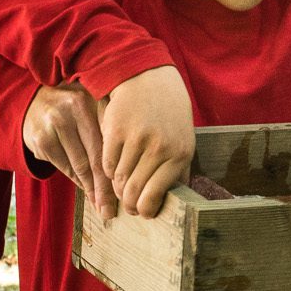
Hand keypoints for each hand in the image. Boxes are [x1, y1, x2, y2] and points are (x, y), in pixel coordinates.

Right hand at [23, 82, 115, 218]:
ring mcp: (55, 123)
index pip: (108, 141)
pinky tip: (85, 190)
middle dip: (104, 187)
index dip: (117, 168)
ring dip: (91, 189)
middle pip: (95, 156)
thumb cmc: (70, 109)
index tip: (126, 189)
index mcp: (92, 101)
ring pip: (79, 165)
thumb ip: (107, 126)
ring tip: (100, 207)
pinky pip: (64, 166)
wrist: (30, 101)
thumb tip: (128, 168)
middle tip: (111, 209)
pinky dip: (76, 180)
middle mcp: (73, 108)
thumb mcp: (89, 107)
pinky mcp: (41, 139)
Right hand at [99, 65, 193, 217]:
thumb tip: (171, 203)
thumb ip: (178, 171)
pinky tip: (114, 166)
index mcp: (179, 155)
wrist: (149, 78)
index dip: (144, 210)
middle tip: (127, 206)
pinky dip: (108, 170)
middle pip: (134, 192)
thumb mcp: (183, 140)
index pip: (154, 197)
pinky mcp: (116, 130)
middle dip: (128, 204)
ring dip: (117, 186)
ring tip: (121, 185)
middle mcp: (160, 148)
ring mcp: (137, 139)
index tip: (141, 212)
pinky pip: (106, 163)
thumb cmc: (168, 113)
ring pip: (119, 179)